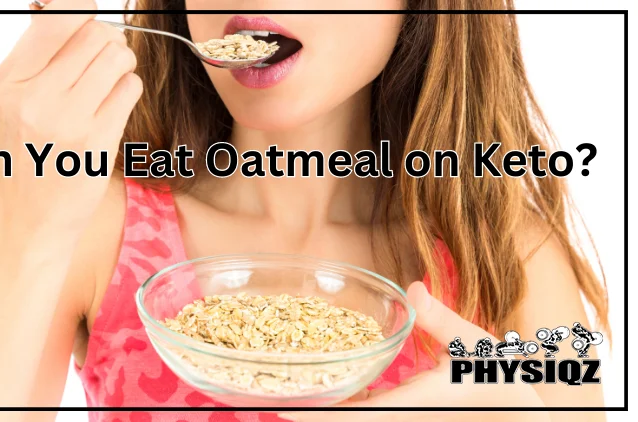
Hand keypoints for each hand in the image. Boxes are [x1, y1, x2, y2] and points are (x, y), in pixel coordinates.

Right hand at [0, 0, 141, 239]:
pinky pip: (130, 89)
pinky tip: (115, 104)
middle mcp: (35, 97)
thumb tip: (72, 12)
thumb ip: (36, 59)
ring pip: (117, 57)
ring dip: (123, 63)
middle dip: (108, 40)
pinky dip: (129, 89)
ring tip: (111, 80)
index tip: (90, 18)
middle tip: (105, 57)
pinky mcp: (98, 140)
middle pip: (94, 34)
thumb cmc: (25, 156)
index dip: (82, 11)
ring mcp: (68, 120)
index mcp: (9, 81)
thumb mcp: (10, 104)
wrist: (31, 219)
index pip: (55, 20)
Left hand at [279, 282, 548, 421]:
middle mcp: (402, 421)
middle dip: (312, 417)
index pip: (353, 416)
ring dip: (328, 415)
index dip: (316, 415)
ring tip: (289, 402)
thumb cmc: (500, 383)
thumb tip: (413, 286)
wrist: (522, 417)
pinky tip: (333, 397)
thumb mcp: (474, 345)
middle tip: (274, 402)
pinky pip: (370, 419)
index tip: (282, 409)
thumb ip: (441, 319)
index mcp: (411, 405)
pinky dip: (347, 412)